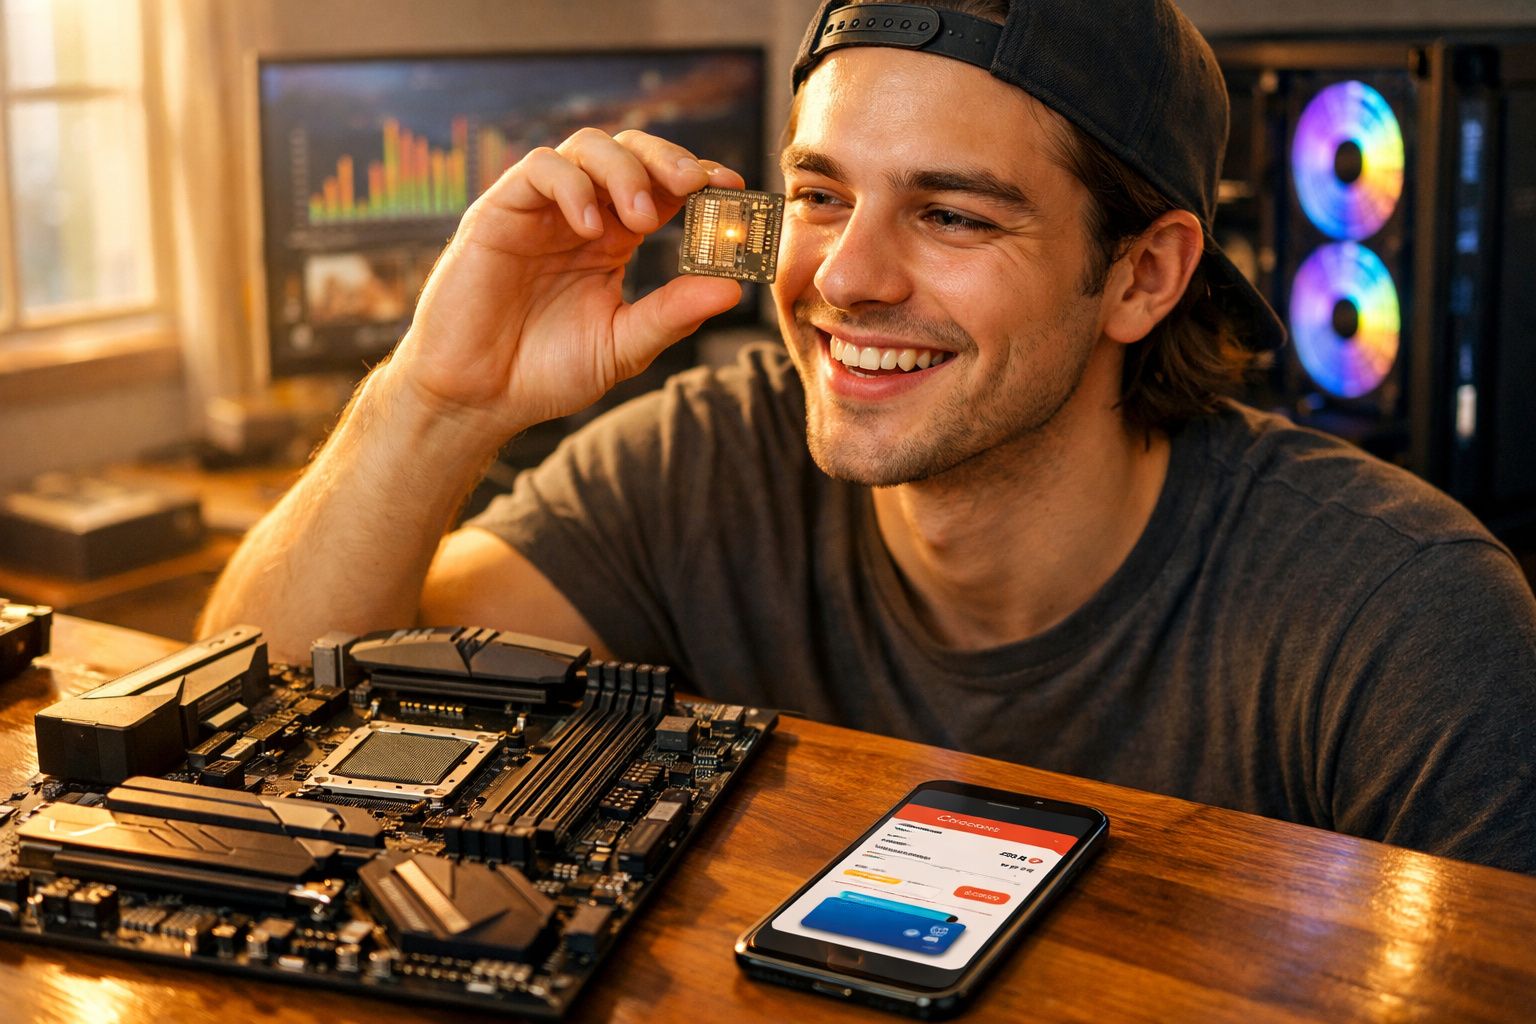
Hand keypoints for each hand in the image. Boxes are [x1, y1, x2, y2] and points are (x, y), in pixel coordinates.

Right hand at [386, 128, 745, 436]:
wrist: (478, 397)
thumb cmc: (546, 372)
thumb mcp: (624, 344)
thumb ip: (673, 313)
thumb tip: (733, 289)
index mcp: (615, 240)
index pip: (664, 188)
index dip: (699, 178)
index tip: (735, 187)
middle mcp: (582, 216)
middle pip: (631, 153)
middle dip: (669, 159)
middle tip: (697, 184)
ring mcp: (541, 210)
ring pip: (587, 148)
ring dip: (624, 171)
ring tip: (644, 218)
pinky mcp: (500, 212)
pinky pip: (539, 170)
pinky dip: (572, 186)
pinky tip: (589, 226)